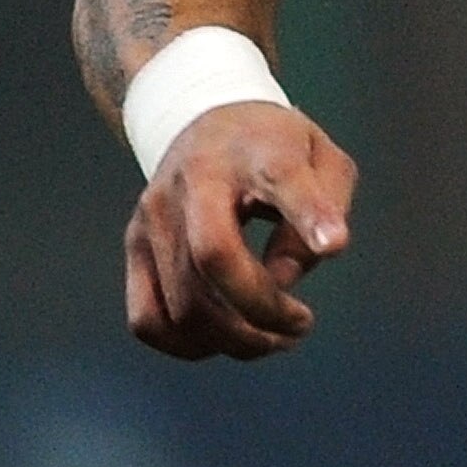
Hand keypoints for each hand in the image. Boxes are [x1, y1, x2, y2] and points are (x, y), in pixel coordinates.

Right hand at [125, 103, 355, 361]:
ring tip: (273, 337)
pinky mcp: (135, 246)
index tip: (331, 245)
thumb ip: (325, 209)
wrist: (207, 121)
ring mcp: (154, 215)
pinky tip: (225, 338)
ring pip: (183, 305)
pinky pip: (147, 320)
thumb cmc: (277, 150)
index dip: (308, 214)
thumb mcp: (322, 159)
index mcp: (253, 150)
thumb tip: (282, 279)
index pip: (280, 177)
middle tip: (300, 323)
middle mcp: (191, 180)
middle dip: (264, 310)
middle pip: (215, 258)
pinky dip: (189, 345)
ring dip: (236, 339)